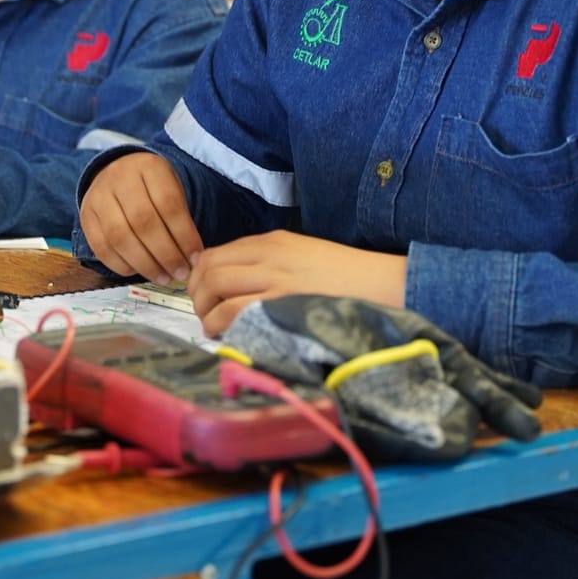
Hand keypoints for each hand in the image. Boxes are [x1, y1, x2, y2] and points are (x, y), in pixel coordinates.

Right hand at [79, 152, 203, 285]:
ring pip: (120, 237)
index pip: (169, 204)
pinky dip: (121, 265)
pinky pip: (102, 247)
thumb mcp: (172, 188)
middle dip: (165, 254)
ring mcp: (98, 196)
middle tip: (180, 273)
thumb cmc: (152, 187)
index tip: (195, 257)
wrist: (118, 173)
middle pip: (143, 222)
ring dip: (144, 264)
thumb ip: (182, 219)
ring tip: (163, 277)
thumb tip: (191, 259)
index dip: (184, 235)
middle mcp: (120, 177)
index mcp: (149, 167)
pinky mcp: (86, 216)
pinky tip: (138, 271)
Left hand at [188, 230, 406, 336]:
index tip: (200, 295)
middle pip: (208, 269)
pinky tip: (225, 336)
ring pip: (215, 288)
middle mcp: (268, 255)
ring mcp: (273, 279)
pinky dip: (220, 325)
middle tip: (203, 314)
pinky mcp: (280, 304)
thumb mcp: (302, 255)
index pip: (215, 253)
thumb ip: (269, 264)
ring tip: (212, 328)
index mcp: (272, 241)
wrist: (381, 285)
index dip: (198, 276)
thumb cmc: (346, 276)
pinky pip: (233, 312)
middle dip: (196, 295)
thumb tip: (235, 286)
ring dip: (204, 312)